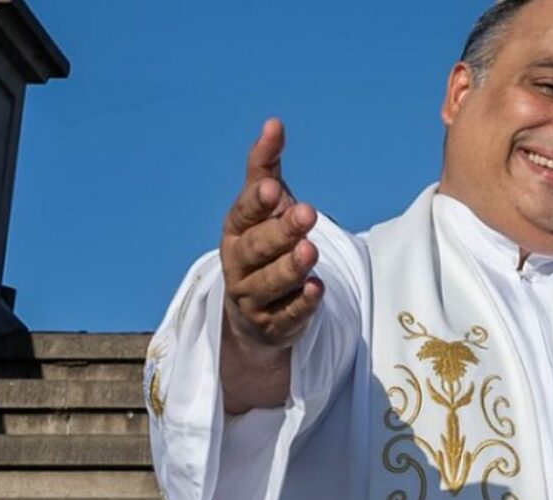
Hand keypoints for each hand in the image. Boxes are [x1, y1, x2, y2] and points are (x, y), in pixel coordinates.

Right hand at [220, 118, 323, 357]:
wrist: (256, 307)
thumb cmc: (263, 242)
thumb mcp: (264, 205)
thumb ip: (266, 167)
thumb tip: (274, 123)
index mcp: (235, 230)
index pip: (243, 214)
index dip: (256, 203)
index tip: (274, 188)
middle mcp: (239, 264)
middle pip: (257, 249)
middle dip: (280, 231)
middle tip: (307, 213)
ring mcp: (254, 297)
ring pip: (269, 283)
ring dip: (290, 267)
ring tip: (311, 249)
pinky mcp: (274, 324)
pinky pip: (286, 315)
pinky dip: (300, 303)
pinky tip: (317, 289)